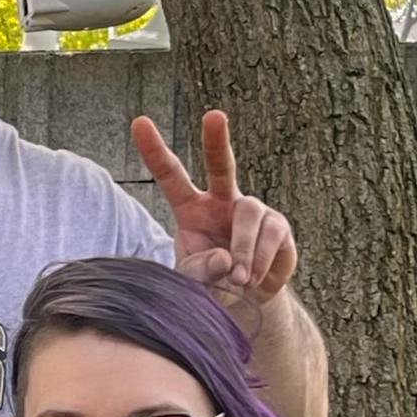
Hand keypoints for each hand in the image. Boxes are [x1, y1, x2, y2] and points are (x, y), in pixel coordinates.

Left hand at [132, 110, 297, 306]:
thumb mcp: (193, 282)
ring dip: (243, 248)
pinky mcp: (277, 226)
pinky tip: (253, 280)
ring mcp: (252, 210)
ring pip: (249, 211)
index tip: (139, 122)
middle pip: (221, 166)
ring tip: (238, 279)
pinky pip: (271, 235)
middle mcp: (222, 201)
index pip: (171, 176)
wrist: (248, 301)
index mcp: (191, 209)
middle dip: (217, 140)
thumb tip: (225, 260)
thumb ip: (199, 272)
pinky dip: (259, 261)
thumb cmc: (212, 283)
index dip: (155, 151)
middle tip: (214, 115)